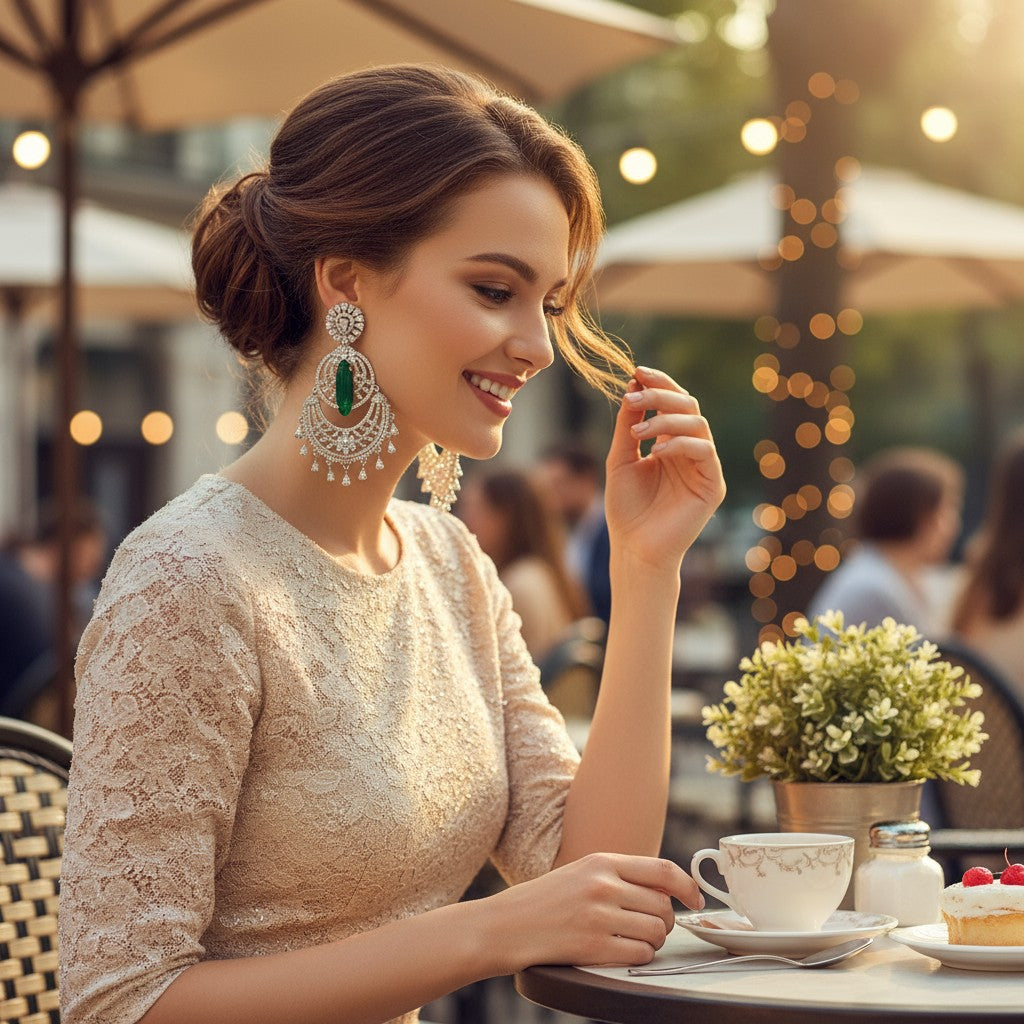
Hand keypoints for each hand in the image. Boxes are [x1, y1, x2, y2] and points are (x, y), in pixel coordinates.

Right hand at [487, 852, 702, 972]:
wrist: (506, 925)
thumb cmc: (544, 901)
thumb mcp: (581, 873)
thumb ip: (618, 876)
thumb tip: (664, 889)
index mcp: (602, 861)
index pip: (662, 869)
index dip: (687, 886)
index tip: (696, 899)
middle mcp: (603, 885)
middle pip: (663, 905)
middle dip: (665, 921)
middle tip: (652, 927)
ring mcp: (599, 915)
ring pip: (655, 931)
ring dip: (652, 941)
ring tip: (632, 940)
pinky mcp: (593, 946)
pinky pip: (640, 953)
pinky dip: (639, 957)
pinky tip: (621, 952)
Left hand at [604, 366, 725, 571]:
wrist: (634, 549)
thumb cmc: (627, 509)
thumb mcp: (620, 459)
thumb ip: (628, 424)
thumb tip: (632, 384)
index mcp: (670, 443)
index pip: (672, 403)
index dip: (658, 384)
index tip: (636, 371)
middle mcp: (690, 451)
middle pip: (688, 406)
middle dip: (661, 396)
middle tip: (634, 396)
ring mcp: (704, 467)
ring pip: (698, 424)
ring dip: (666, 420)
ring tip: (638, 431)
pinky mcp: (713, 485)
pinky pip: (705, 452)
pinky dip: (680, 444)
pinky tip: (656, 451)